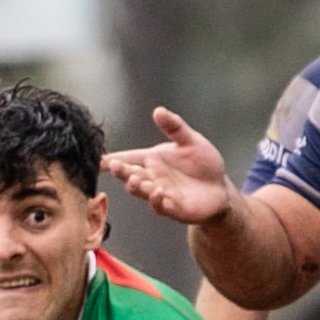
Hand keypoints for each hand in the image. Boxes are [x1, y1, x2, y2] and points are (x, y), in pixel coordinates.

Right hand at [102, 108, 234, 224]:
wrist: (220, 188)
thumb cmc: (203, 164)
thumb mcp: (191, 141)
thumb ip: (175, 127)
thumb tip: (158, 110)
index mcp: (152, 160)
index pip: (128, 158)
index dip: (112, 160)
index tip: (99, 160)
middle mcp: (152, 177)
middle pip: (130, 174)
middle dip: (121, 171)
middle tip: (115, 166)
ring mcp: (161, 193)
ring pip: (142, 191)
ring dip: (136, 186)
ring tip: (133, 179)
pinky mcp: (174, 208)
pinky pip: (161, 206)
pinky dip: (157, 200)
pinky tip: (157, 192)